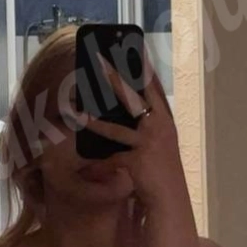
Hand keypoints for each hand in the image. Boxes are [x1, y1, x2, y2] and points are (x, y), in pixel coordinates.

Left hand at [75, 43, 186, 210]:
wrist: (171, 200)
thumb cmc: (162, 172)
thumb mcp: (156, 145)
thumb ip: (139, 129)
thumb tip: (112, 117)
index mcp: (165, 120)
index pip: (154, 88)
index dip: (144, 68)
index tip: (135, 47)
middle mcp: (160, 127)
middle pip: (134, 97)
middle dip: (115, 78)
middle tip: (99, 60)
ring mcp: (150, 142)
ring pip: (116, 128)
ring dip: (94, 121)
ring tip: (75, 112)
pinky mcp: (138, 160)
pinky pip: (111, 159)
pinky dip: (98, 165)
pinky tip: (84, 168)